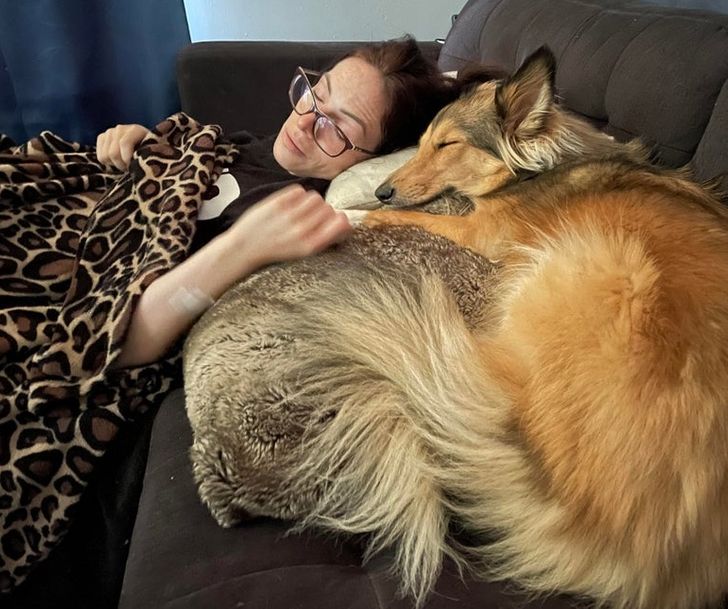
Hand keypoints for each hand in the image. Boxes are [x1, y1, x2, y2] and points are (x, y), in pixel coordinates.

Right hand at [96, 123, 149, 170]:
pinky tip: (118, 162)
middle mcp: (121, 128)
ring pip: (105, 156)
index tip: (134, 168)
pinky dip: (108, 163)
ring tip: (126, 165)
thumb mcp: (151, 155)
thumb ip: (145, 156)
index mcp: (136, 130)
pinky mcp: (102, 138)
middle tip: (130, 169)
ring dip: (115, 165)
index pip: (124, 143)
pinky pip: (100, 157)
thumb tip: (137, 163)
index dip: (127, 159)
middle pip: (113, 152)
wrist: (143, 149)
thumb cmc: (150, 154)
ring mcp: (110, 132)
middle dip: (122, 165)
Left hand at [227, 184, 352, 267]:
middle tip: (311, 218)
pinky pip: (299, 191)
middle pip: (329, 209)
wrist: (244, 249)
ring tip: (300, 210)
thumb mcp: (303, 252)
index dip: (341, 220)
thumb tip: (341, 221)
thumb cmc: (274, 251)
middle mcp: (302, 230)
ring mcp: (290, 216)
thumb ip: (322, 238)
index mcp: (312, 245)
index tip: (335, 222)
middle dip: (323, 212)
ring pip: (315, 197)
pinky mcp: (278, 203)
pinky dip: (297, 195)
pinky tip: (290, 205)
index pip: (342, 223)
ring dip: (311, 202)